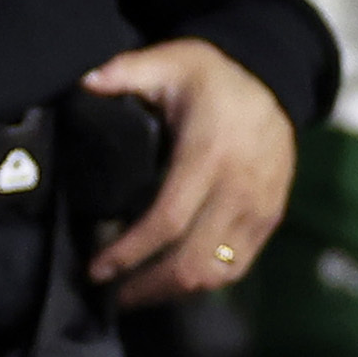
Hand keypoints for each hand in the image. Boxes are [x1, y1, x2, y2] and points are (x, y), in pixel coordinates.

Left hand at [81, 38, 293, 306]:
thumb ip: (125, 71)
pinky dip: (205, 282)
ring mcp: (260, 210)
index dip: (130, 252)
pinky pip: (239, 265)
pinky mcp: (270, 219)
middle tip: (110, 295)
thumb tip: (84, 82)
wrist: (273, 80)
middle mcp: (238, 191)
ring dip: (176, 292)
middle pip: (193, 260)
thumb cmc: (211, 75)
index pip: (167, 221)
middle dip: (149, 286)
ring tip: (136, 295)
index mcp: (208, 157)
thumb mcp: (169, 61)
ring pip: (219, 272)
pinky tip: (174, 283)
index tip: (96, 269)